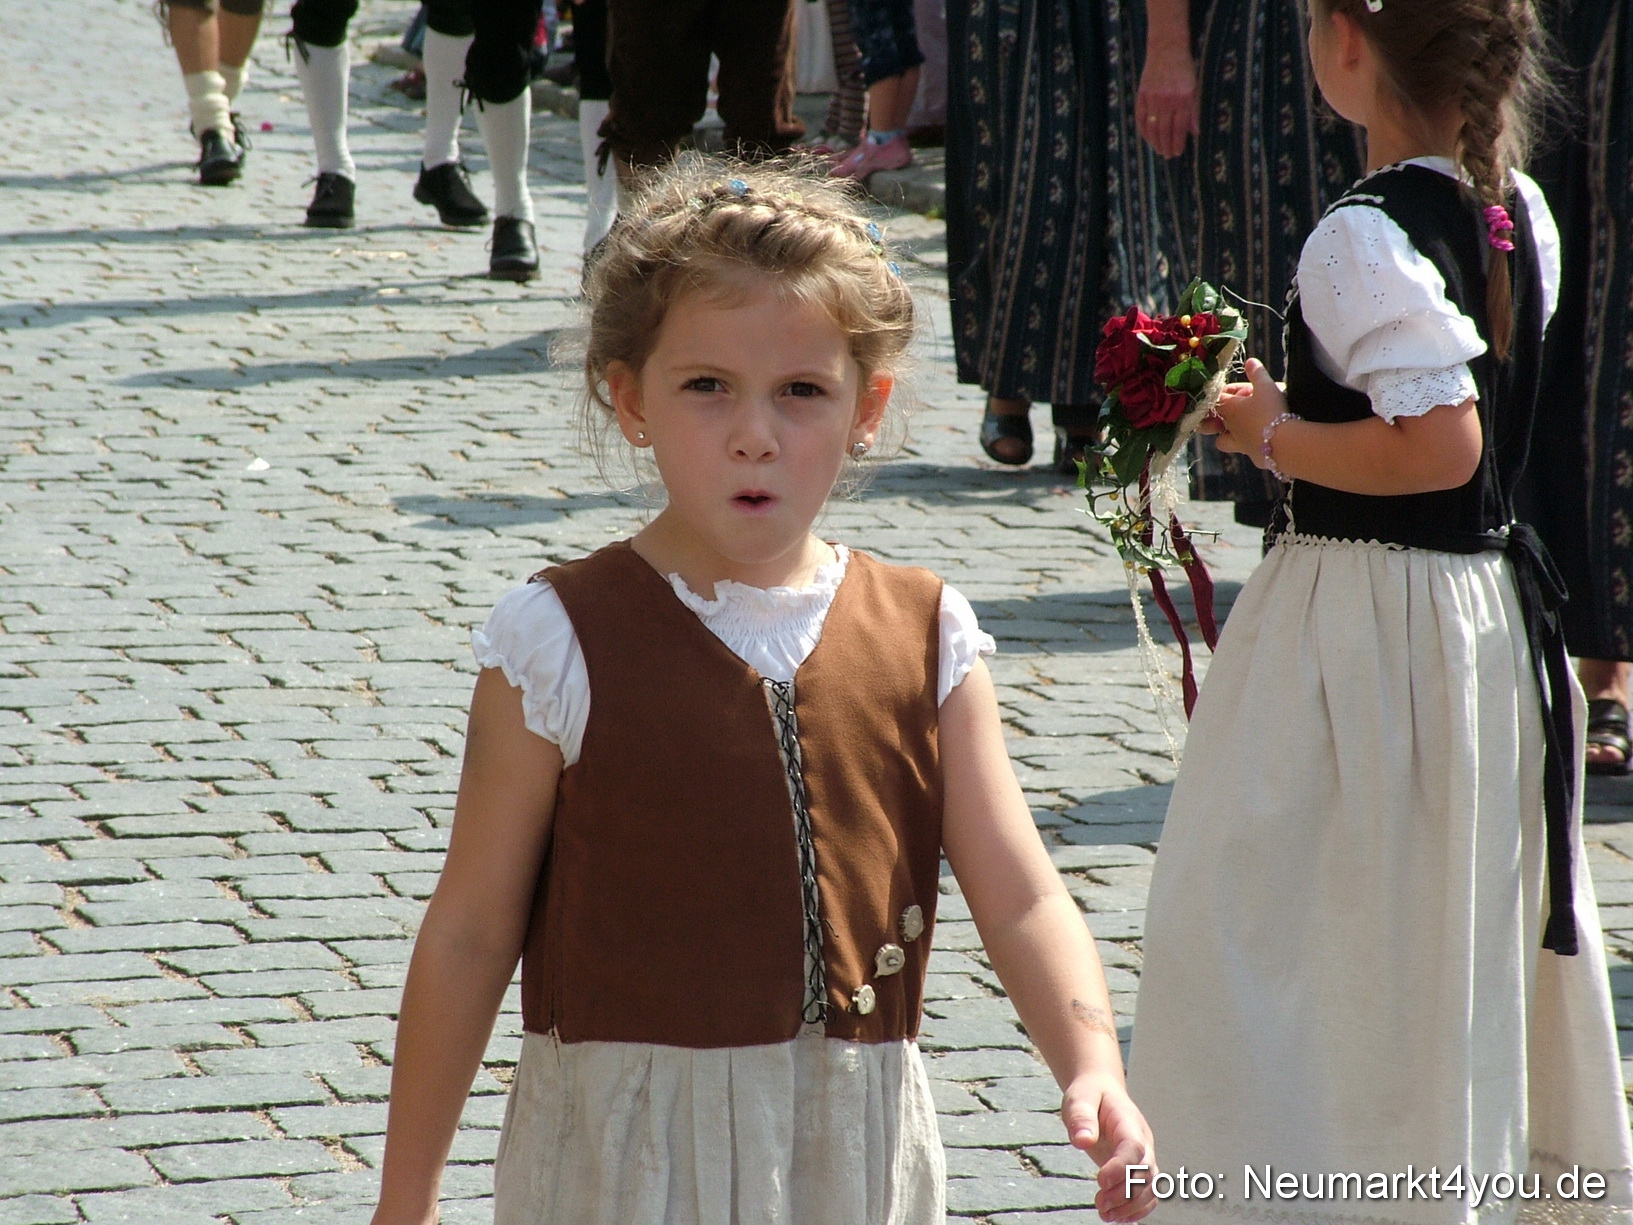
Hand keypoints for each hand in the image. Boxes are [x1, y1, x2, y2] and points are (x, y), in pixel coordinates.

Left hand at [1062, 1075, 1158, 1221]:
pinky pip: (1148, 1194)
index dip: (1122, 1168)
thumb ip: (1081, 1118)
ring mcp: (1144, 1156)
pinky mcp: (1138, 1169)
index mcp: (1128, 1122)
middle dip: (1125, 1193)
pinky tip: (1117, 1217)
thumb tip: (1082, 1141)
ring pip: (1151, 1187)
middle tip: (1099, 1204)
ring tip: (1105, 1215)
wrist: (1101, 1092)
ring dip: (1131, 1206)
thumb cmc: (1090, 1096)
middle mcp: (1142, 1141)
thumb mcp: (1079, 1099)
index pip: (1134, 1148)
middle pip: (1146, 1172)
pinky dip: (1137, 1210)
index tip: (1100, 1181)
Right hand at [1136, 40, 1198, 157]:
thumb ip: (1193, 110)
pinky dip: (1144, 130)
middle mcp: (1168, 99)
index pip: (1180, 126)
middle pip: (1166, 129)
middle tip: (1168, 156)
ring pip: (1153, 126)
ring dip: (1156, 142)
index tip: (1178, 152)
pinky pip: (1141, 117)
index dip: (1178, 142)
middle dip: (1167, 145)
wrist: (1167, 48)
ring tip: (1159, 150)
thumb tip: (1195, 132)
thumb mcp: (1194, 87)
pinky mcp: (1142, 94)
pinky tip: (1148, 138)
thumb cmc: (1184, 67)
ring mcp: (1153, 97)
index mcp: (1183, 97)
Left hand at [1207, 358, 1287, 467]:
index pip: (1218, 397)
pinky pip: (1243, 449)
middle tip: (1239, 408)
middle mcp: (1230, 428)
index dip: (1230, 390)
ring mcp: (1239, 444)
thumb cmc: (1271, 411)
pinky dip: (1248, 443)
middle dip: (1222, 414)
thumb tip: (1250, 361)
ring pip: (1222, 440)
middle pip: (1214, 421)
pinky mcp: (1252, 455)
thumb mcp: (1266, 386)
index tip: (1246, 388)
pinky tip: (1261, 438)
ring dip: (1228, 434)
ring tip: (1244, 426)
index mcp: (1229, 409)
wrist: (1284, 444)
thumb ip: (1257, 373)